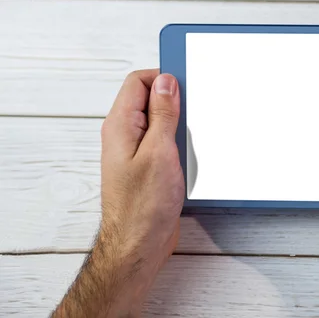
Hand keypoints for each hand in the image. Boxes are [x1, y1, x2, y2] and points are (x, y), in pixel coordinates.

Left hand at [53, 69, 183, 316]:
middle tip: (193, 113)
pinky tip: (189, 155)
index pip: (138, 81)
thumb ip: (162, 114)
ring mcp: (137, 150)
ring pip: (160, 121)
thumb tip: (166, 81)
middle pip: (150, 99)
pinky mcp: (149, 165)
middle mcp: (125, 135)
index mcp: (120, 125)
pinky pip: (164, 141)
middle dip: (175, 101)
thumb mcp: (158, 152)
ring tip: (190, 140)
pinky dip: (179, 141)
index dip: (163, 78)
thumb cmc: (143, 207)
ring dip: (179, 124)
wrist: (139, 245)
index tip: (187, 85)